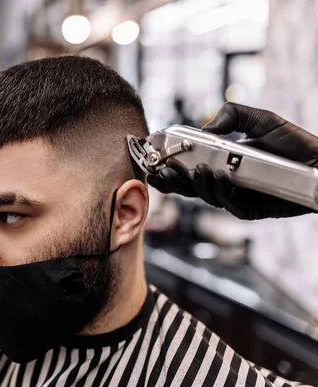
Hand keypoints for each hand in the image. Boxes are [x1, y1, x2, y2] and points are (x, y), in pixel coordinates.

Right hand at [147, 102, 317, 219]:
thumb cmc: (292, 143)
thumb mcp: (261, 120)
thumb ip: (233, 115)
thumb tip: (205, 127)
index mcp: (218, 165)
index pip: (185, 168)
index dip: (168, 166)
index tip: (154, 158)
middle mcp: (222, 183)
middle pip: (187, 187)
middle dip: (170, 182)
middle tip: (162, 172)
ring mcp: (234, 198)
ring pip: (206, 197)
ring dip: (197, 184)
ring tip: (198, 169)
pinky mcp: (250, 210)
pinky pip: (230, 205)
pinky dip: (221, 193)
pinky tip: (221, 177)